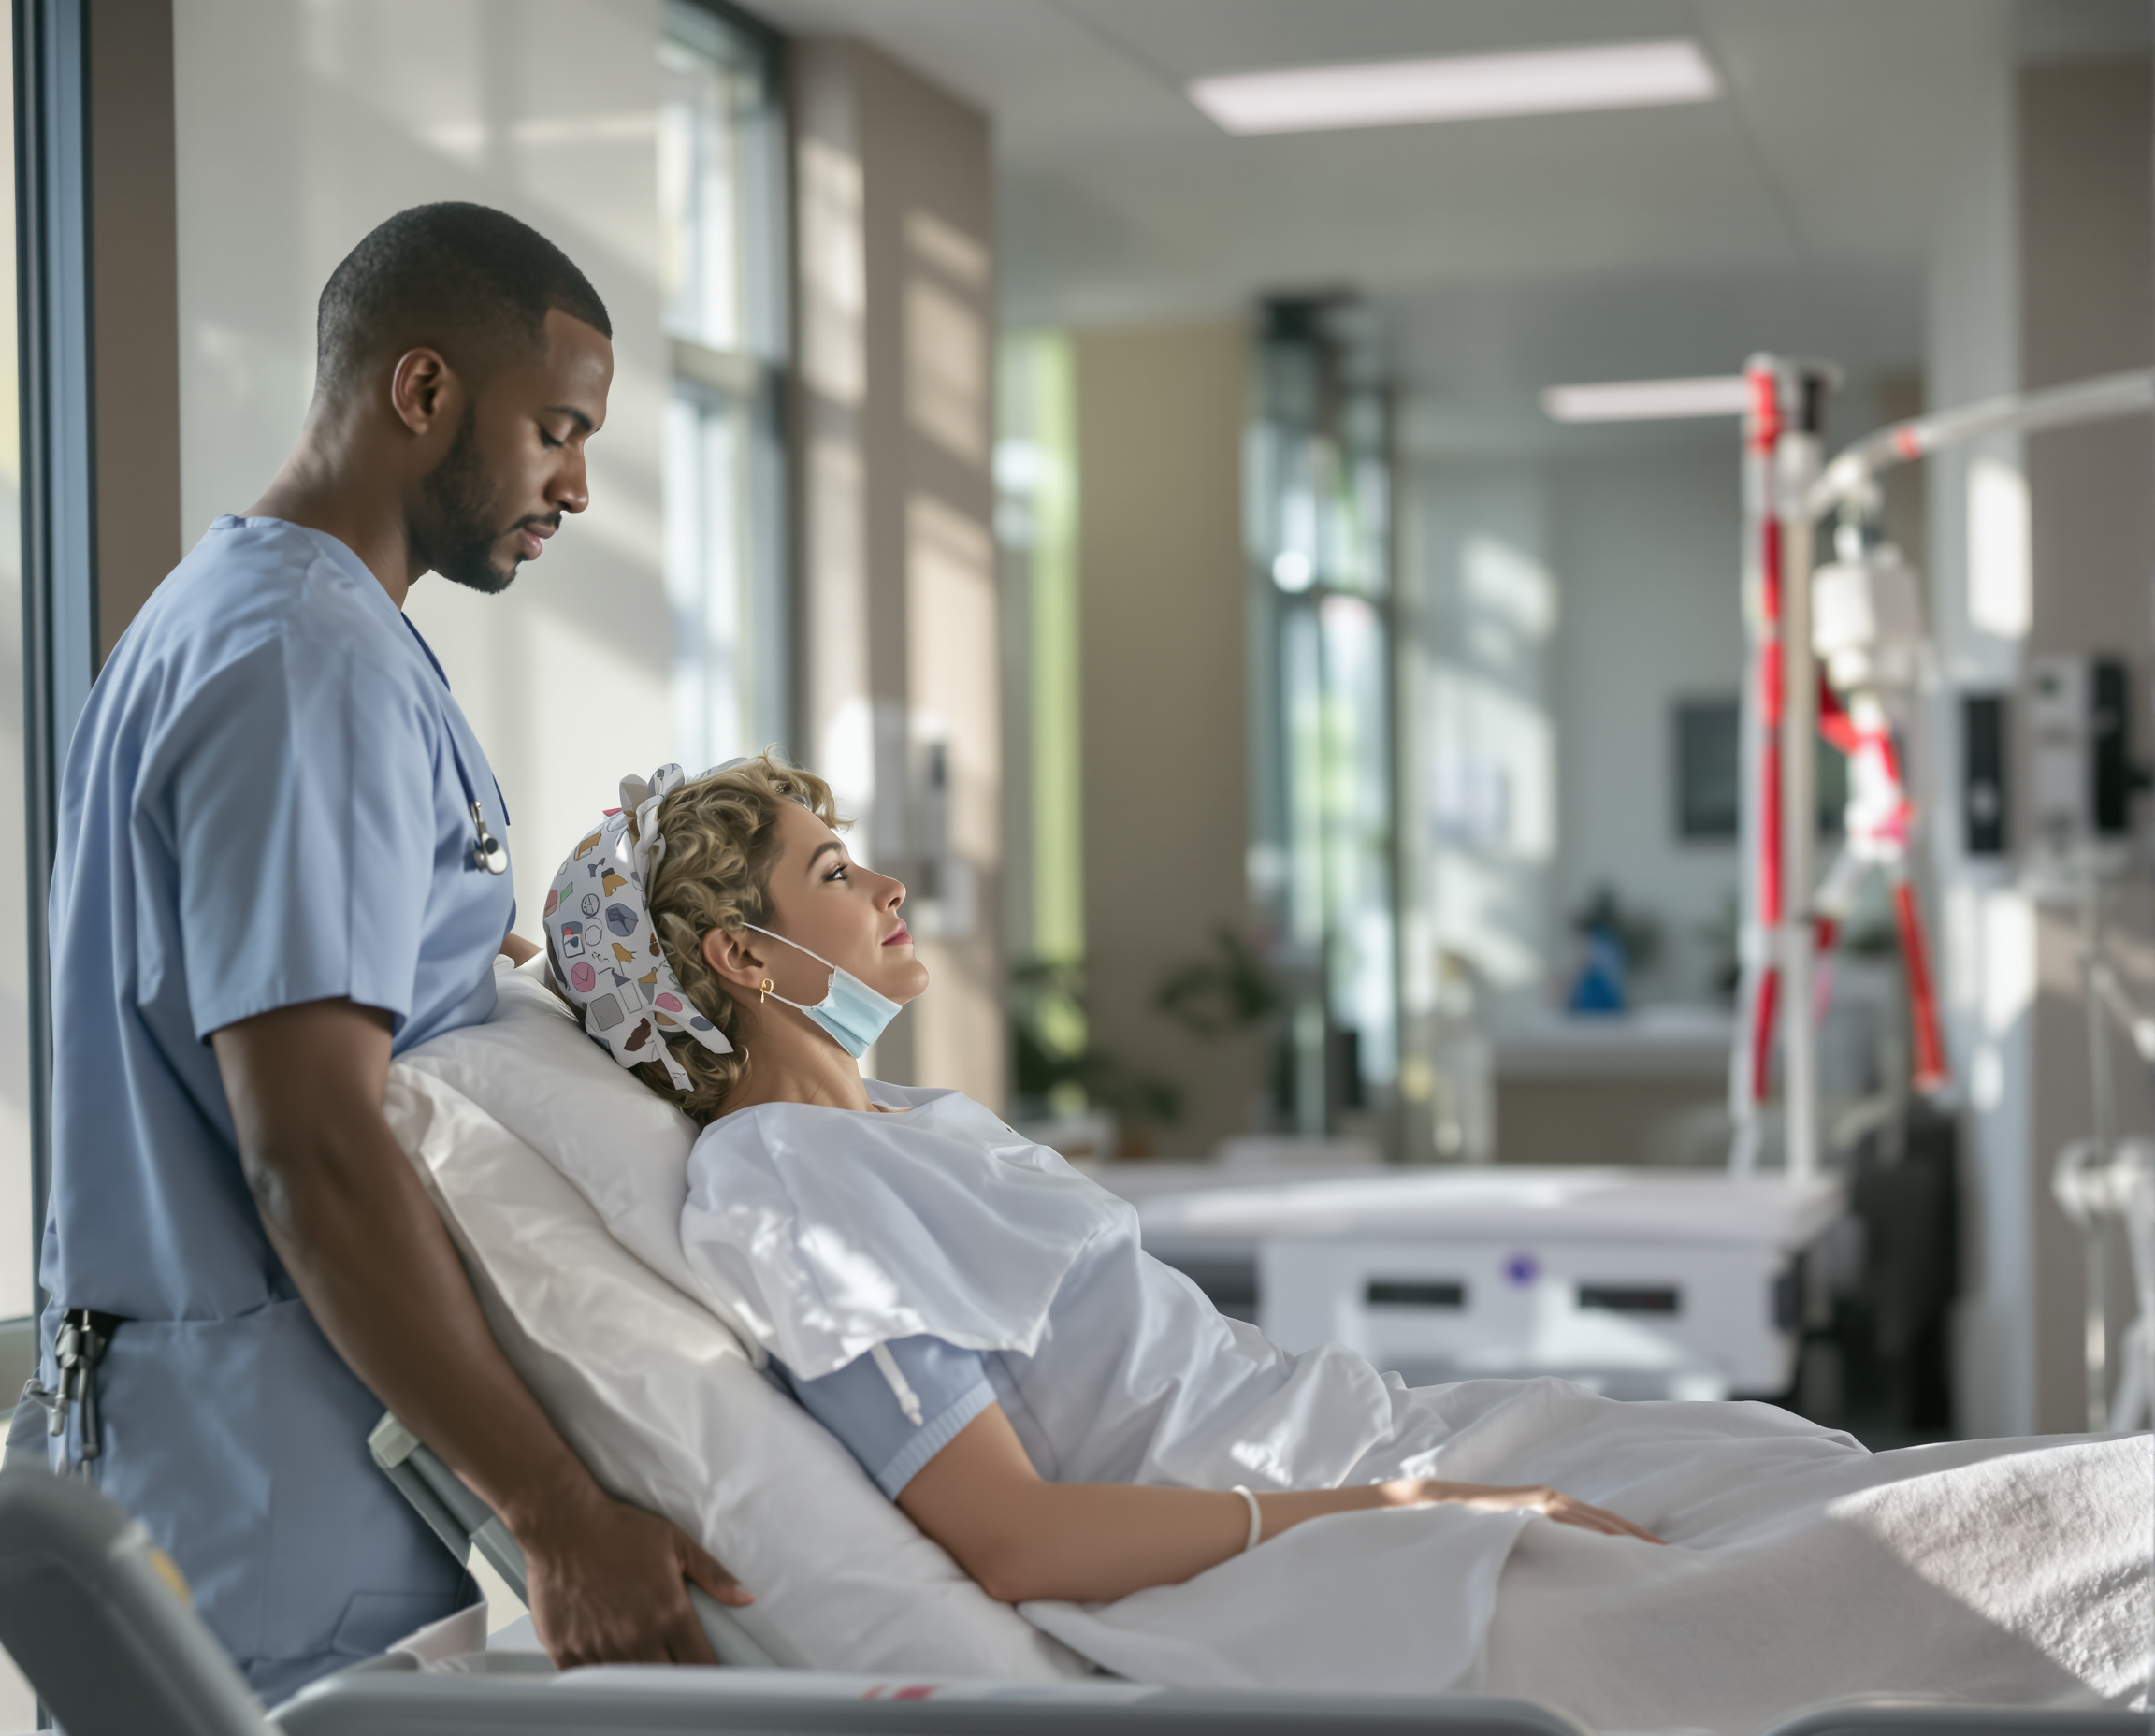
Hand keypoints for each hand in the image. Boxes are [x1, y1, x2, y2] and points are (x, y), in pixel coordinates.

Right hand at [517, 1484, 750, 1666]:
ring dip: (639, 1680)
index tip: (709, 1674)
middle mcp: (636, 1635)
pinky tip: (608, 1664)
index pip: (700, 1664)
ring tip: (644, 1663)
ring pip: (629, 1685)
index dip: (708, 1672)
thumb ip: (714, 1575)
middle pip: (666, 1681)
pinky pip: (590, 1682)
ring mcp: (601, 1646)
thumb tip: (746, 1597)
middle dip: (676, 1679)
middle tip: (675, 1668)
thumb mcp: (676, 1544)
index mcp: (669, 1612)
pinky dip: (601, 1679)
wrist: (564, 1524)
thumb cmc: (619, 1529)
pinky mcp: (568, 1651)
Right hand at [1389, 1478, 1664, 1543]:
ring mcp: (1544, 1499)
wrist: (1440, 1501)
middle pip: (1606, 1520)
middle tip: (1673, 1558)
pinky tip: (1615, 1544)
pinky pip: (1570, 1520)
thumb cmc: (1474, 1522)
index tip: (1657, 1555)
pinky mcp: (1533, 1503)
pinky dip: (1596, 1531)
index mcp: (1551, 1506)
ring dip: (1627, 1535)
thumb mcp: (1513, 1534)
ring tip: (1656, 1553)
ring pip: (1595, 1520)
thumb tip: (1558, 1569)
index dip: (1630, 1536)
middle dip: (1640, 1537)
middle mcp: (1553, 1498)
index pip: (1599, 1523)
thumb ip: (1537, 1542)